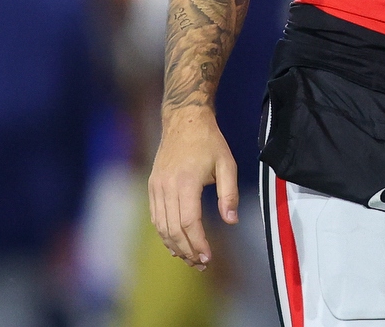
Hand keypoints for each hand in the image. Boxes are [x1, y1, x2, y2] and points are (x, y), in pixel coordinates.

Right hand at [147, 106, 239, 269]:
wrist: (184, 120)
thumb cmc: (209, 142)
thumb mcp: (227, 163)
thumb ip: (230, 194)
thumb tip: (231, 221)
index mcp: (186, 182)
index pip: (189, 222)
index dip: (198, 243)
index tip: (208, 257)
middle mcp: (167, 186)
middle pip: (173, 229)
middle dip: (187, 250)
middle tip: (201, 264)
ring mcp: (156, 187)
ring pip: (161, 226)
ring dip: (175, 246)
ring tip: (189, 259)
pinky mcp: (152, 186)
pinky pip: (155, 216)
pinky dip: (164, 233)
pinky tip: (174, 244)